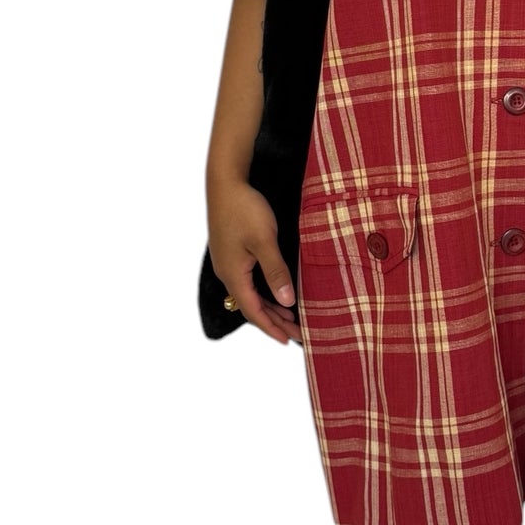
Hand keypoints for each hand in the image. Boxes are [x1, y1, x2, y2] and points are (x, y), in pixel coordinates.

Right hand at [207, 179, 302, 345]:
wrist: (225, 184)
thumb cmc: (244, 209)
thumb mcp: (264, 241)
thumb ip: (276, 271)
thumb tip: (287, 302)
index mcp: (234, 275)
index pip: (254, 311)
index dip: (271, 328)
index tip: (288, 341)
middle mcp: (228, 273)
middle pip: (252, 306)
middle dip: (275, 321)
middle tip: (298, 333)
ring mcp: (229, 264)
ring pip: (251, 294)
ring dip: (271, 307)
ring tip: (291, 318)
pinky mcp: (232, 254)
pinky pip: (249, 282)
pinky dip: (265, 292)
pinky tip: (277, 293)